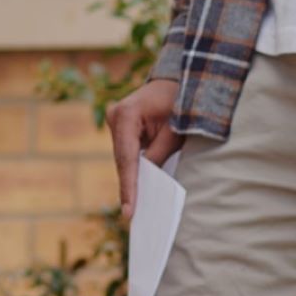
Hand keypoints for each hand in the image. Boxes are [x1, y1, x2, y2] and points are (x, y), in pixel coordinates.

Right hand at [107, 78, 184, 221]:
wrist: (178, 80)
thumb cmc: (180, 103)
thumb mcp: (175, 131)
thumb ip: (158, 155)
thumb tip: (147, 179)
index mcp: (127, 114)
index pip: (127, 158)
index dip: (129, 187)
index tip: (129, 210)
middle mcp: (115, 116)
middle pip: (122, 160)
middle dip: (129, 186)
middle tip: (131, 215)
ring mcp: (115, 120)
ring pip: (123, 157)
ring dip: (131, 178)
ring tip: (134, 207)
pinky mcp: (121, 125)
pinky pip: (126, 152)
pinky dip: (133, 168)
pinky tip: (137, 188)